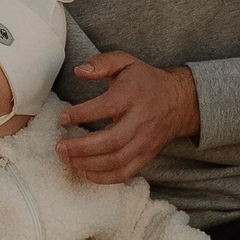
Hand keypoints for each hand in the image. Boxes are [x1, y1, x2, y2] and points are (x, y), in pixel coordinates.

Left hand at [57, 51, 200, 183]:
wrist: (179, 101)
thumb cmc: (145, 81)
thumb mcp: (125, 62)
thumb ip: (101, 63)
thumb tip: (79, 71)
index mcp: (133, 95)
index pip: (107, 107)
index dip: (82, 114)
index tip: (62, 118)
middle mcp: (141, 120)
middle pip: (112, 141)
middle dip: (82, 148)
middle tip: (60, 147)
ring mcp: (144, 141)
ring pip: (117, 160)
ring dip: (88, 164)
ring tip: (67, 159)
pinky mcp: (146, 156)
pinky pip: (125, 173)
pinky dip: (103, 178)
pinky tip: (83, 172)